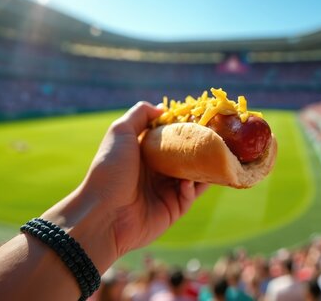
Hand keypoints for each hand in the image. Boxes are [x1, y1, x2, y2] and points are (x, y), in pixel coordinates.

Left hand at [80, 102, 208, 261]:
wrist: (103, 213)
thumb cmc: (110, 169)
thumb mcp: (120, 132)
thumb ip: (140, 114)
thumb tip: (162, 108)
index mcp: (143, 154)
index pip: (170, 138)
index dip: (185, 128)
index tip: (202, 118)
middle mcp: (155, 172)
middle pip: (185, 157)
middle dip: (200, 148)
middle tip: (217, 138)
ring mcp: (164, 192)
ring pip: (193, 177)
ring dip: (203, 168)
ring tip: (215, 158)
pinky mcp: (172, 211)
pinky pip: (189, 196)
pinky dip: (192, 188)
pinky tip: (188, 182)